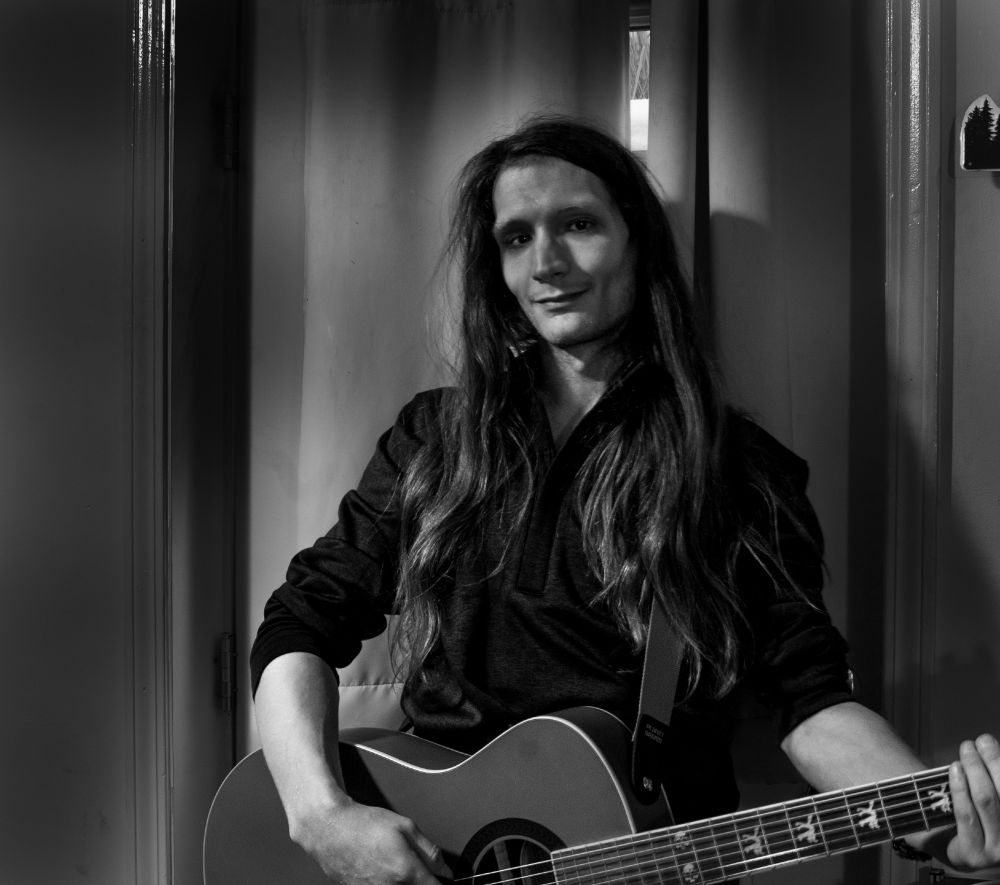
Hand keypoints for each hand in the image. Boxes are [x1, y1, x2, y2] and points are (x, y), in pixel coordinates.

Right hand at [289, 797, 452, 884]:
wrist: (329, 828)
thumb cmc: (363, 823)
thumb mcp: (405, 826)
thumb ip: (429, 850)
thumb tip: (445, 868)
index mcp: (405, 871)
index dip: (441, 882)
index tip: (443, 878)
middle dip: (419, 878)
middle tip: (411, 861)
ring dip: (401, 880)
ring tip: (389, 861)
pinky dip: (384, 881)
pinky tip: (377, 866)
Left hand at [922, 734, 999, 872]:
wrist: (962, 852)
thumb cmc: (983, 820)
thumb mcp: (994, 802)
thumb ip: (994, 781)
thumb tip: (990, 746)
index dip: (999, 762)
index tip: (988, 740)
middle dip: (991, 761)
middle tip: (978, 742)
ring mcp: (997, 851)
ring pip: (986, 801)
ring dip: (975, 770)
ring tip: (966, 750)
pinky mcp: (974, 855)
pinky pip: (965, 815)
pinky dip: (960, 788)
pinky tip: (955, 770)